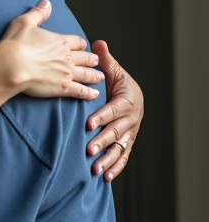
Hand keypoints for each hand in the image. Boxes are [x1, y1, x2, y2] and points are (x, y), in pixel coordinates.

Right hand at [1, 0, 104, 98]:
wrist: (12, 65)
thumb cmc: (15, 44)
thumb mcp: (25, 22)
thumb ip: (38, 13)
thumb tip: (46, 3)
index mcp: (59, 41)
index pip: (76, 41)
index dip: (80, 44)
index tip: (83, 46)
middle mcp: (66, 56)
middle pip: (85, 57)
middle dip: (91, 60)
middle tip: (96, 62)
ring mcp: (67, 72)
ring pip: (86, 74)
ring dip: (94, 75)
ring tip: (100, 77)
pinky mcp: (63, 87)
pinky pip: (80, 90)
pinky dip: (88, 93)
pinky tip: (94, 95)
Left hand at [86, 41, 142, 181]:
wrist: (134, 96)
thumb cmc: (119, 83)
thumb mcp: (114, 71)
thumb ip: (105, 61)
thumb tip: (96, 43)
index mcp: (128, 100)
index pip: (113, 110)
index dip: (102, 117)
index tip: (88, 124)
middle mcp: (131, 119)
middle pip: (116, 132)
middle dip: (102, 141)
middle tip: (88, 150)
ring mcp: (130, 132)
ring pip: (120, 147)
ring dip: (108, 159)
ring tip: (95, 169)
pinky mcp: (128, 142)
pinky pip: (123, 156)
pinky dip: (116, 167)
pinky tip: (106, 177)